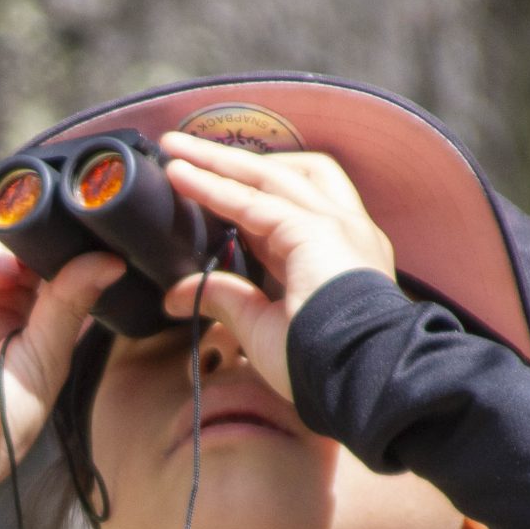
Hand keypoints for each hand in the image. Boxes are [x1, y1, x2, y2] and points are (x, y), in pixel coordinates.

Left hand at [154, 130, 396, 398]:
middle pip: (284, 173)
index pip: (285, 206)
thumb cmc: (318, 365)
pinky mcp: (316, 229)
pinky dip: (214, 185)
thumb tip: (177, 297)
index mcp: (336, 252)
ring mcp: (336, 224)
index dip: (241, 192)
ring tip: (175, 149)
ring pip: (269, 174)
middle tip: (182, 149)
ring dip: (218, 158)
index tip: (200, 184)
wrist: (354, 379)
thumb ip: (226, 300)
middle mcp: (343, 228)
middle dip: (230, 159)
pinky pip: (254, 199)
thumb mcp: (262, 326)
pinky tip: (182, 177)